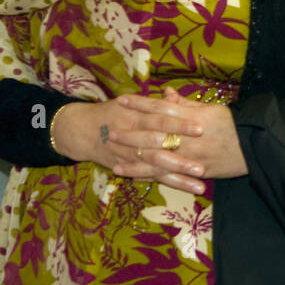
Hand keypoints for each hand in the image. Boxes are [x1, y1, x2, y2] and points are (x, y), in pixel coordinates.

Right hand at [51, 96, 207, 193]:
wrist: (82, 130)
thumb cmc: (114, 112)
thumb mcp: (132, 103)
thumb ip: (156, 103)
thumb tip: (174, 95)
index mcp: (137, 115)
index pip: (161, 118)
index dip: (180, 124)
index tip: (202, 129)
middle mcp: (133, 136)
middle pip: (159, 149)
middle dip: (181, 160)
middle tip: (202, 167)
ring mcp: (129, 155)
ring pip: (156, 169)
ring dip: (178, 178)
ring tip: (199, 187)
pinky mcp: (126, 168)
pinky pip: (148, 177)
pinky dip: (165, 183)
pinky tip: (184, 189)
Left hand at [111, 87, 248, 182]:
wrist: (258, 146)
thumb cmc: (236, 125)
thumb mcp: (212, 109)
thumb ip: (187, 104)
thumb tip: (166, 93)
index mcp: (191, 118)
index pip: (159, 108)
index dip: (139, 104)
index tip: (121, 100)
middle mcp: (186, 137)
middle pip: (152, 133)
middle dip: (130, 132)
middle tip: (109, 130)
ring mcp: (188, 156)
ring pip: (153, 157)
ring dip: (131, 157)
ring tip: (112, 155)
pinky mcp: (192, 172)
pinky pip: (164, 175)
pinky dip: (145, 175)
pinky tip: (129, 175)